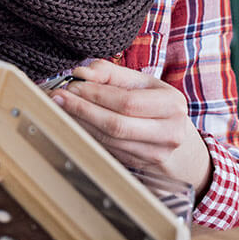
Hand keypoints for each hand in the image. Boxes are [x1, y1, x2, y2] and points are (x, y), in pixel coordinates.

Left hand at [52, 59, 211, 196]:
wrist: (180, 143)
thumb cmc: (157, 105)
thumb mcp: (142, 83)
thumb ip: (111, 73)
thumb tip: (81, 72)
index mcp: (172, 103)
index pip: (127, 101)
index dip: (96, 94)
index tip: (71, 85)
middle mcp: (169, 131)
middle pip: (116, 124)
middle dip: (82, 109)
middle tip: (58, 97)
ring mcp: (157, 154)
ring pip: (109, 140)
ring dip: (80, 123)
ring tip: (60, 108)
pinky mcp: (142, 167)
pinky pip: (108, 150)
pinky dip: (88, 136)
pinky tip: (74, 124)